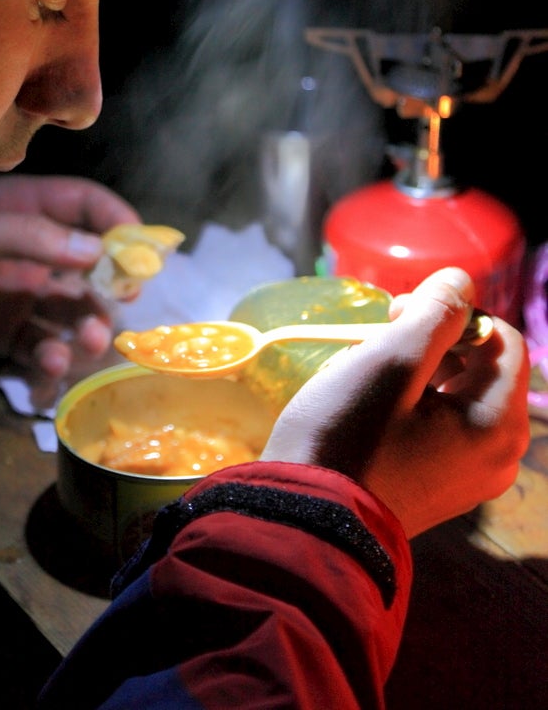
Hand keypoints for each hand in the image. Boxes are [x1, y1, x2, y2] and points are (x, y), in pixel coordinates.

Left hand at [0, 174, 139, 409]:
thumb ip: (33, 236)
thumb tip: (96, 252)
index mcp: (25, 212)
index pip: (85, 203)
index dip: (117, 219)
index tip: (141, 248)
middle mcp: (33, 253)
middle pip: (92, 264)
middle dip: (112, 284)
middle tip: (125, 299)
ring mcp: (25, 296)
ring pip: (76, 312)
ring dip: (90, 328)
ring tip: (89, 341)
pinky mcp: (12, 337)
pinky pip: (47, 349)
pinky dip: (55, 360)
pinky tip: (48, 363)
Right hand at [261, 267, 530, 537]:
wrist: (304, 524)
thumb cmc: (347, 437)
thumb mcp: (390, 362)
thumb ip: (435, 314)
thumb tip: (462, 280)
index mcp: (499, 423)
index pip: (502, 338)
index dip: (453, 313)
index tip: (396, 314)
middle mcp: (499, 454)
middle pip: (481, 367)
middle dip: (430, 342)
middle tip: (375, 338)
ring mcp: (470, 477)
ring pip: (457, 394)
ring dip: (414, 371)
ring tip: (362, 373)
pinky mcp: (440, 488)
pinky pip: (440, 427)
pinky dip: (410, 404)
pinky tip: (366, 407)